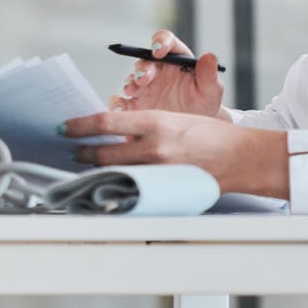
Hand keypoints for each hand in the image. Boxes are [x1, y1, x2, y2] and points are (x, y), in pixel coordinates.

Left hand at [62, 107, 288, 197]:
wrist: (241, 158)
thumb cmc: (212, 135)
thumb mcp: (175, 118)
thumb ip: (145, 125)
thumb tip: (115, 128)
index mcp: (156, 122)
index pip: (105, 122)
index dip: (79, 125)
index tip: (65, 127)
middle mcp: (154, 147)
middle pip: (102, 151)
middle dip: (82, 152)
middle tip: (71, 150)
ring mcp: (158, 171)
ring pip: (114, 171)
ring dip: (96, 169)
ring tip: (86, 165)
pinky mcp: (164, 189)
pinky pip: (131, 186)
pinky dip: (117, 183)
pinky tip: (109, 181)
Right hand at [113, 29, 226, 118]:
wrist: (194, 131)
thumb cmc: (204, 105)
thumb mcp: (212, 91)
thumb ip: (210, 74)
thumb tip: (210, 56)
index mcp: (176, 59)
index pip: (166, 41)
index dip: (160, 42)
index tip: (158, 51)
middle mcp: (157, 70)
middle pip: (144, 61)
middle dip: (143, 68)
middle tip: (144, 79)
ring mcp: (144, 88)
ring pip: (131, 79)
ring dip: (130, 83)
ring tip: (133, 91)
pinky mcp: (134, 105)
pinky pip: (121, 101)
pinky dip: (117, 104)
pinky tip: (121, 108)